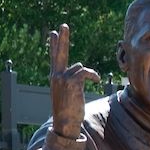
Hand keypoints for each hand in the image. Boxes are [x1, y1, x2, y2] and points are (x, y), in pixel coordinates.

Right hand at [49, 24, 100, 138]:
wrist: (65, 123)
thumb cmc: (69, 112)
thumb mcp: (68, 94)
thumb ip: (71, 81)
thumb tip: (79, 70)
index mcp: (54, 78)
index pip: (53, 58)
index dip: (54, 45)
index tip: (52, 33)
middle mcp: (56, 76)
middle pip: (59, 53)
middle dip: (62, 39)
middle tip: (63, 26)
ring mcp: (62, 78)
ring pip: (79, 66)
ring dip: (88, 73)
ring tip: (94, 80)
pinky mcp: (71, 82)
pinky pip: (85, 72)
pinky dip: (93, 75)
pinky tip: (97, 81)